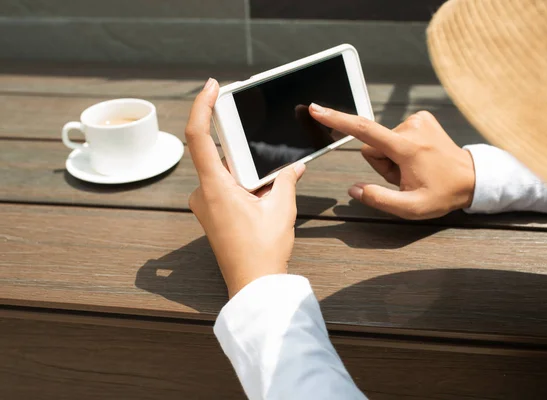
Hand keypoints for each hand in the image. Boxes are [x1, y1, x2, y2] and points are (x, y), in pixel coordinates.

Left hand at [186, 78, 305, 297]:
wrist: (253, 285)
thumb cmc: (262, 251)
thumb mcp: (281, 209)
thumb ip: (286, 180)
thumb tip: (293, 167)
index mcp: (215, 188)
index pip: (198, 137)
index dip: (202, 106)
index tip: (212, 87)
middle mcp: (203, 194)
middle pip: (217, 153)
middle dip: (242, 148)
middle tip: (263, 153)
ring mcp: (205, 205)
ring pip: (223, 171)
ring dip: (246, 170)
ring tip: (269, 184)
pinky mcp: (212, 214)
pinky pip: (224, 186)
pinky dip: (243, 183)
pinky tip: (263, 194)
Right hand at [309, 104, 474, 219]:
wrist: (472, 178)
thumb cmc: (443, 194)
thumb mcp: (411, 208)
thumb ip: (379, 199)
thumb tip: (354, 189)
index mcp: (406, 148)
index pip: (364, 131)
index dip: (337, 120)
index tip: (318, 109)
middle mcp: (411, 127)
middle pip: (372, 146)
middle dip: (381, 164)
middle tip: (404, 177)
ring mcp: (418, 120)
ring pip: (383, 141)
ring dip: (391, 158)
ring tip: (414, 169)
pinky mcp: (421, 118)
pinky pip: (395, 134)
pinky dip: (400, 148)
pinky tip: (417, 158)